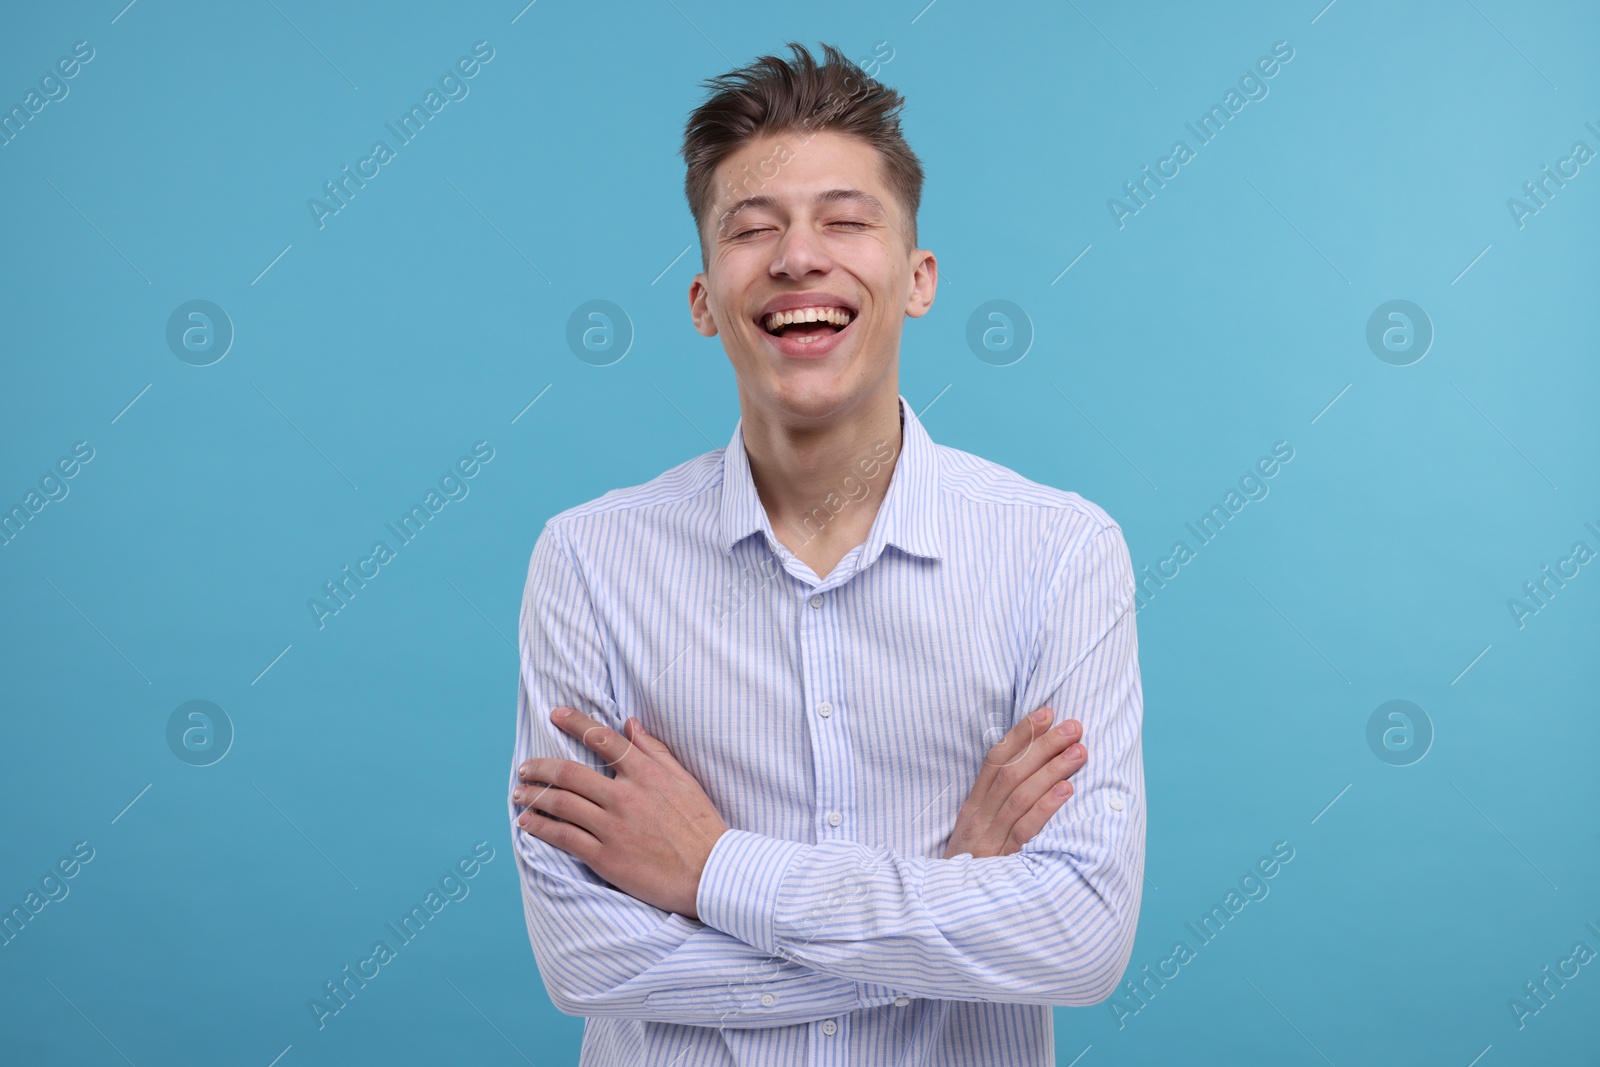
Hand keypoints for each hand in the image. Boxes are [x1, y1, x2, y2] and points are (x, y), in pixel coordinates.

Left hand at [514, 707, 729, 919]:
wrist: (711, 873)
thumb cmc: (701, 826)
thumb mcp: (685, 780)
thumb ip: (655, 750)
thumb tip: (630, 723)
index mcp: (646, 773)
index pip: (603, 739)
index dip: (575, 723)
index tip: (556, 714)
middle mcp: (625, 795)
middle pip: (570, 773)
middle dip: (541, 767)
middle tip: (525, 766)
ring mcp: (613, 827)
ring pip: (561, 803)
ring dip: (534, 795)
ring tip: (519, 793)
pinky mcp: (605, 857)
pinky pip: (564, 837)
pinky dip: (541, 828)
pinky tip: (527, 823)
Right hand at [943, 706, 1085, 859]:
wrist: (948, 914)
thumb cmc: (973, 871)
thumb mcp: (977, 835)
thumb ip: (997, 806)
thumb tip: (1031, 771)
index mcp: (972, 808)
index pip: (995, 761)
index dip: (1020, 734)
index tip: (1045, 713)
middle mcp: (979, 819)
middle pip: (1011, 772)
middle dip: (1044, 745)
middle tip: (1074, 726)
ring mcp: (989, 840)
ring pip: (1020, 795)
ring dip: (1052, 769)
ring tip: (1079, 751)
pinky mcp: (1002, 862)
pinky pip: (1025, 829)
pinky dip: (1046, 806)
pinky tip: (1066, 790)